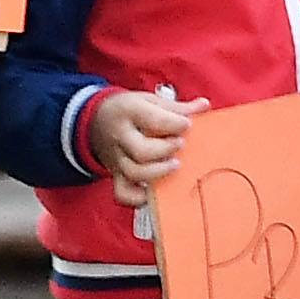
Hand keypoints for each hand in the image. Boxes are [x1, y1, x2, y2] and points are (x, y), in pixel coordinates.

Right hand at [86, 87, 199, 206]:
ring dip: (158, 172)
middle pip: (141, 150)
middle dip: (165, 150)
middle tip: (180, 145)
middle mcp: (120, 136)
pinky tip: (154, 192)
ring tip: (174, 165)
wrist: (95, 120)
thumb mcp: (149, 100)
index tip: (187, 124)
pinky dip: (138, 198)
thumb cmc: (128, 110)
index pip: (152, 120)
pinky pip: (123, 193)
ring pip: (134, 173)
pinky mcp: (117, 175)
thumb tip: (204, 105)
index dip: (175, 124)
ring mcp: (117, 158)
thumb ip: (177, 107)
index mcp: (129, 111)